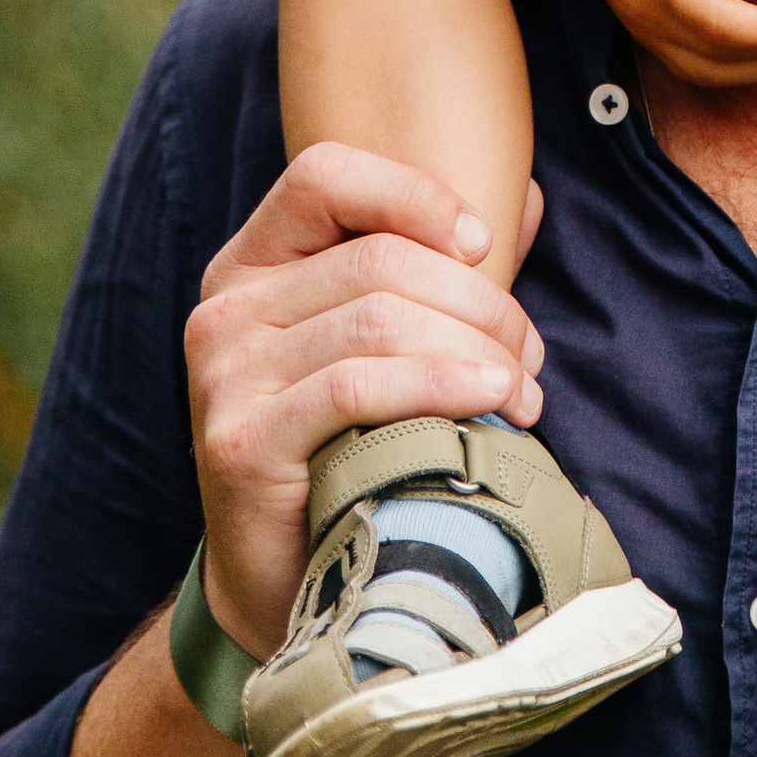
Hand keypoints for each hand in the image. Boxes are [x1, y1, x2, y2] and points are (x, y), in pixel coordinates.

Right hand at [184, 145, 548, 659]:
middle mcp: (226, 308)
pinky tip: (487, 403)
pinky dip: (437, 385)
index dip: (412, 194)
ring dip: (474, 348)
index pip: (324, 175)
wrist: (285, 581)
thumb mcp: (386, 348)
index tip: (481, 244)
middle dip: (479, 301)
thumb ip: (444, 272)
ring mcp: (225, 374)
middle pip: (378, 259)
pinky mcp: (240, 440)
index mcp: (253, 265)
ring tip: (522, 392)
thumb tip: (532, 202)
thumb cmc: (350, 449)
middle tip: (530, 357)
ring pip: (377, 319)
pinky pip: (356, 386)